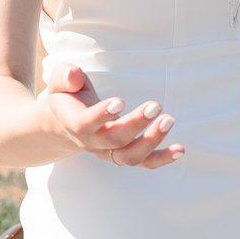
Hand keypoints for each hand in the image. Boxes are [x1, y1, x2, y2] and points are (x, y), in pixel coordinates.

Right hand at [39, 62, 181, 167]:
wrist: (62, 125)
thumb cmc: (66, 96)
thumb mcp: (59, 81)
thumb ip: (64, 76)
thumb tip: (74, 75)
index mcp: (74, 122)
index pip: (86, 123)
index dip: (102, 114)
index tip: (120, 102)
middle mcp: (92, 142)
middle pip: (114, 140)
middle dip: (136, 124)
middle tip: (155, 105)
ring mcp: (108, 152)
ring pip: (129, 156)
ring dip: (151, 141)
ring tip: (169, 120)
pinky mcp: (123, 155)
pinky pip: (143, 163)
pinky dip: (162, 159)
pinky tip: (180, 149)